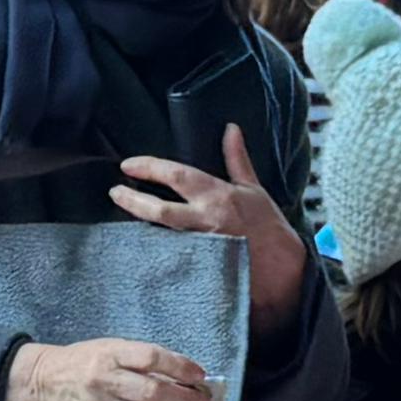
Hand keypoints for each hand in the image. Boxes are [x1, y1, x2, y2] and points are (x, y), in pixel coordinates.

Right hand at [4, 337, 220, 400]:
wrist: (43, 384)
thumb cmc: (84, 361)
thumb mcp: (110, 347)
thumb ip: (141, 358)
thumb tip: (183, 374)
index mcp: (109, 354)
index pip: (150, 358)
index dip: (179, 367)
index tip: (199, 375)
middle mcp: (104, 380)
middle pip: (151, 391)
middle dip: (184, 399)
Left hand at [114, 121, 313, 330]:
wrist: (285, 271)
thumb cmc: (269, 227)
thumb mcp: (253, 189)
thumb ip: (237, 159)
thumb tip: (230, 129)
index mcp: (218, 197)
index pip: (177, 176)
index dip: (149, 168)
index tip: (128, 165)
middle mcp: (206, 222)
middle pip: (160, 211)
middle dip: (133, 200)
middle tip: (115, 192)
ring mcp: (201, 249)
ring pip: (161, 237)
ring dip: (140, 228)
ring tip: (125, 220)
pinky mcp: (200, 271)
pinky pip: (171, 260)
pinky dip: (155, 254)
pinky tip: (141, 250)